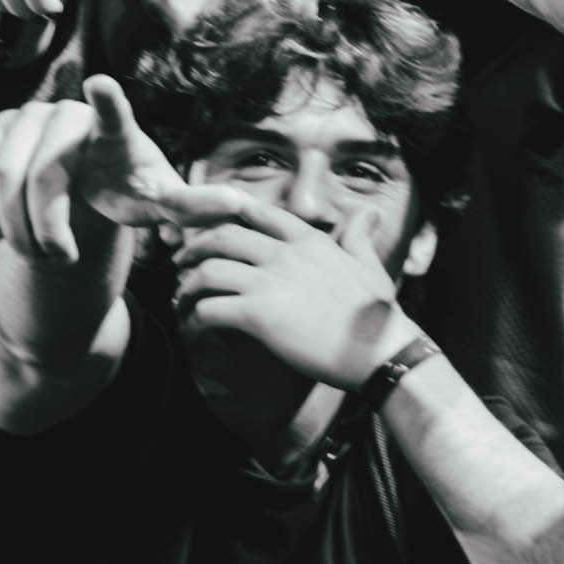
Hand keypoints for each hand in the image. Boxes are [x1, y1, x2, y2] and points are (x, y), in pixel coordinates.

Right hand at [0, 74, 207, 259]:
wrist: (87, 183)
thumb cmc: (130, 188)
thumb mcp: (161, 203)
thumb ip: (194, 206)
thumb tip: (240, 207)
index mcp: (117, 134)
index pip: (115, 116)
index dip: (108, 103)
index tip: (103, 85)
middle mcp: (67, 116)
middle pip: (41, 175)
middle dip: (42, 228)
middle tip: (57, 259)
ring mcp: (25, 119)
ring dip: (12, 227)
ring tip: (34, 252)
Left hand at [167, 190, 405, 384]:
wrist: (381, 352)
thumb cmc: (378, 315)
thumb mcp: (369, 266)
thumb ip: (359, 237)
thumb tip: (370, 213)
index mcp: (308, 241)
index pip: (256, 212)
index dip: (224, 214)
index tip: (207, 228)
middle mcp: (285, 254)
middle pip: (222, 236)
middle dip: (194, 248)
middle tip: (182, 264)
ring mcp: (270, 283)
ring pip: (208, 271)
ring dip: (188, 286)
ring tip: (182, 300)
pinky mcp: (258, 315)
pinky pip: (209, 309)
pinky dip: (194, 318)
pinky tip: (194, 327)